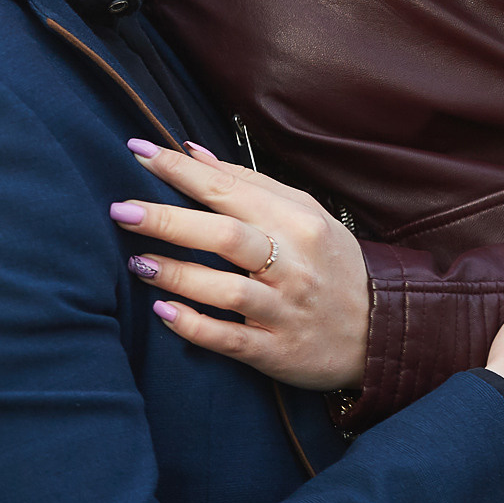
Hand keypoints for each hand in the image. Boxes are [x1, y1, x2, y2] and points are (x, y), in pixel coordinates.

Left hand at [108, 139, 368, 392]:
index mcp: (297, 222)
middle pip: (224, 236)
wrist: (382, 332)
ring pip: (224, 289)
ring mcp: (283, 310)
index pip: (227, 189)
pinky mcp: (276, 351)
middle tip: (121, 210)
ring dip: (175, 274)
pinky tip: (163, 312)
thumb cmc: (332, 264)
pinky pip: (230, 339)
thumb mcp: (306, 214)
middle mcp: (291, 264)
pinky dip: (194, 326)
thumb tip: (191, 153)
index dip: (178, 171)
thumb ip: (250, 184)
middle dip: (168, 221)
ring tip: (136, 261)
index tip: (136, 151)